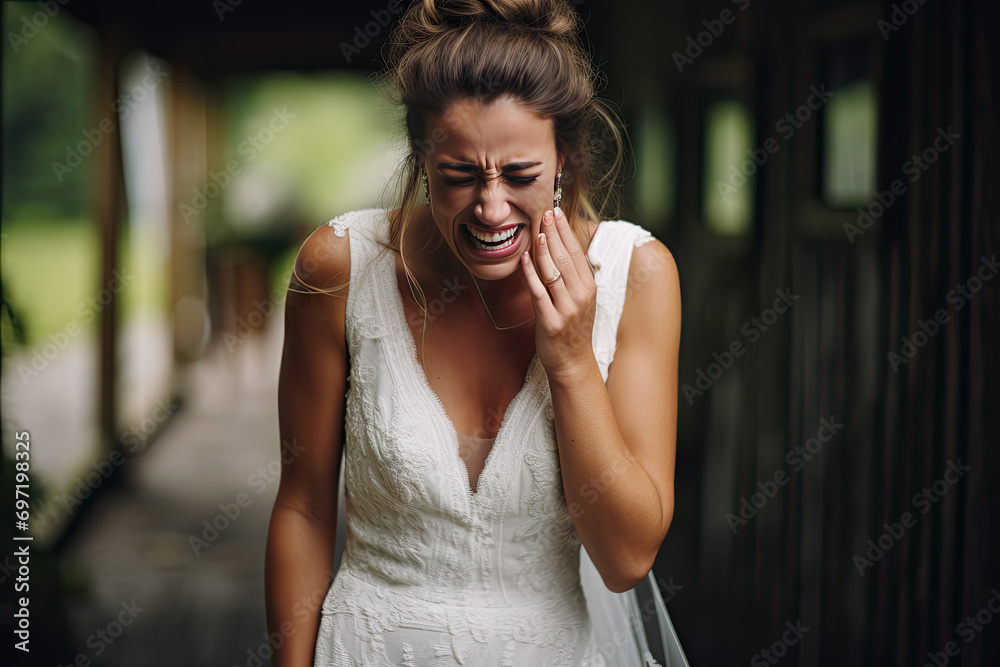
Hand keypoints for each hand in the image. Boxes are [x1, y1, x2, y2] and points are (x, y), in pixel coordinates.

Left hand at [520, 206, 597, 381]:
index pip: (577, 252)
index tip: (556, 211)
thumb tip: (560, 247)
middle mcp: (580, 296)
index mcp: (588, 287)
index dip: (566, 230)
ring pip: (553, 272)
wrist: (572, 361)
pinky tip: (525, 259)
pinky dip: (531, 274)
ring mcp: (566, 309)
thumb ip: (572, 275)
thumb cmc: (573, 328)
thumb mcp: (580, 299)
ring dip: (545, 249)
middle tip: (545, 212)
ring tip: (537, 230)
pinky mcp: (550, 321)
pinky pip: (539, 293)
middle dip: (555, 232)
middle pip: (566, 258)